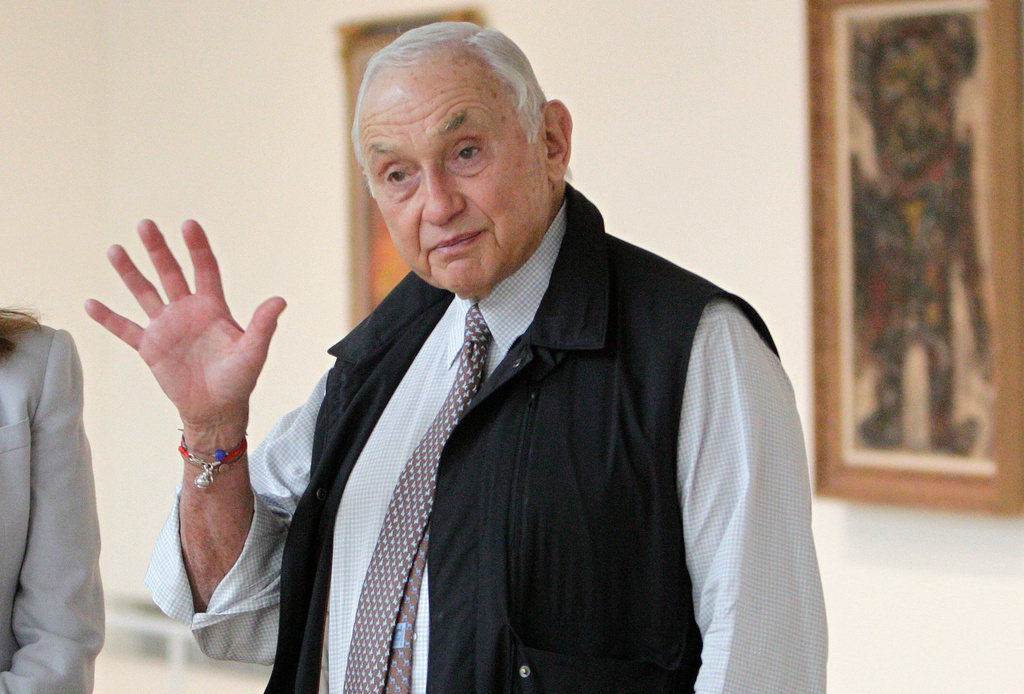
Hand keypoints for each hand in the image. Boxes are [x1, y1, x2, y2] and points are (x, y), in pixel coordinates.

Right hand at [86, 220, 285, 442]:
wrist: (216, 409)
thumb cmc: (239, 381)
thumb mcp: (253, 352)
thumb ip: (263, 326)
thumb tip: (280, 300)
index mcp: (213, 308)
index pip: (205, 269)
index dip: (197, 247)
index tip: (189, 224)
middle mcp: (187, 311)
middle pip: (171, 273)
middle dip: (158, 249)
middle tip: (146, 224)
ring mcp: (166, 327)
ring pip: (145, 293)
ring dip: (130, 273)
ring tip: (115, 250)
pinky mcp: (150, 347)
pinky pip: (125, 329)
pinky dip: (108, 318)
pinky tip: (91, 303)